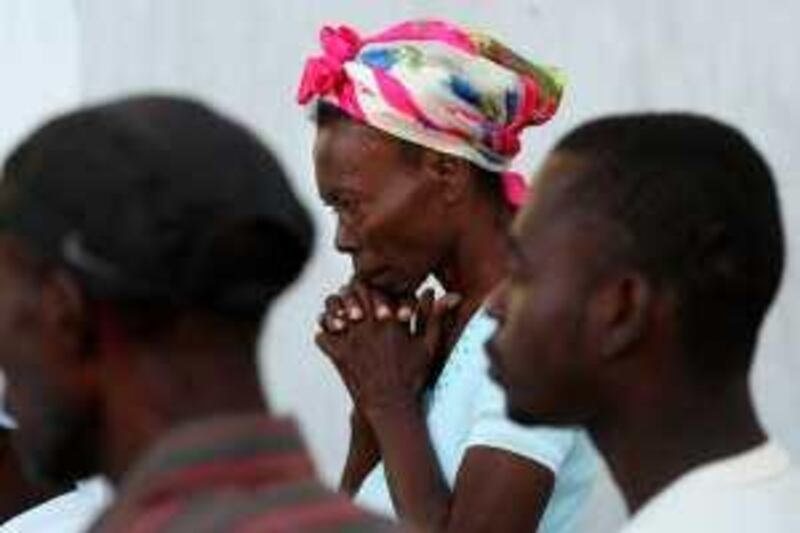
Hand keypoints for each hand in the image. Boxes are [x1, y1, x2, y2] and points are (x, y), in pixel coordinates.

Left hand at [316, 284, 459, 416]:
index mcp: (390, 320)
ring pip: (333, 310)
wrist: (393, 406)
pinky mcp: (338, 356)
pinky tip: (333, 335)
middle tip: (352, 298)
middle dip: (351, 293)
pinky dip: (325, 334)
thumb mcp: (429, 346)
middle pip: (351, 293)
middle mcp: (368, 326)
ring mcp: (351, 340)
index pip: (373, 287)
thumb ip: (435, 318)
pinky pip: (321, 336)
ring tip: (341, 314)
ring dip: (335, 310)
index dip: (369, 287)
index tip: (370, 292)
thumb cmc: (414, 376)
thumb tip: (450, 294)